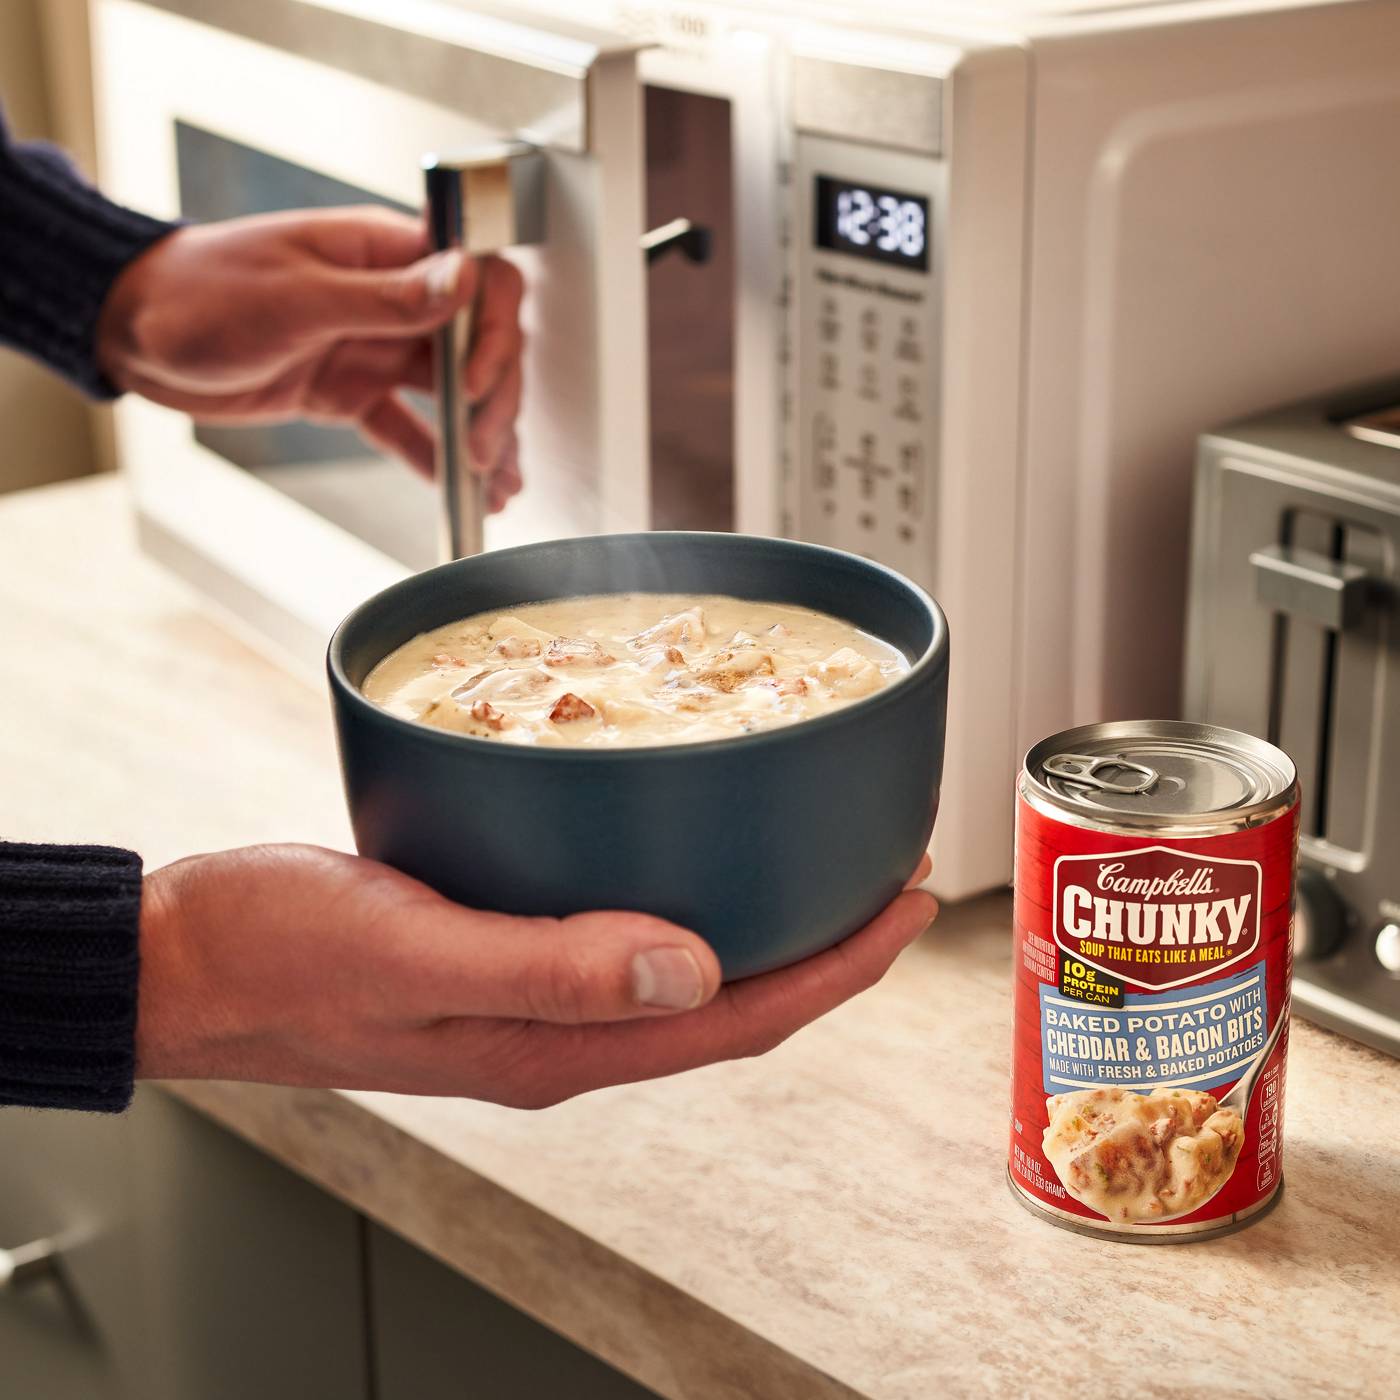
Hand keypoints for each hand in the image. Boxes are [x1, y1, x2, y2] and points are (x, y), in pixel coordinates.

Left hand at [96, 208, 523, 510]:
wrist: (132, 331)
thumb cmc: (198, 293)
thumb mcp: (295, 297)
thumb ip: (386, 296)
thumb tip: (464, 279)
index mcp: (383, 253)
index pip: (478, 281)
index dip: (493, 332)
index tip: (476, 383)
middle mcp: (389, 299)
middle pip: (476, 346)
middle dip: (493, 401)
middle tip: (485, 451)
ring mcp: (373, 348)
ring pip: (452, 393)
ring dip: (480, 435)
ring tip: (496, 484)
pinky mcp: (350, 391)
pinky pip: (408, 427)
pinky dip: (436, 458)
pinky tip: (461, 487)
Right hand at [136, 844, 936, 1104]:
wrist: (187, 961)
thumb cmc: (274, 954)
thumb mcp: (409, 947)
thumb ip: (550, 963)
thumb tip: (693, 970)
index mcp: (549, 1046)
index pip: (735, 1023)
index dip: (835, 971)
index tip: (902, 907)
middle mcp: (555, 1034)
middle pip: (728, 1008)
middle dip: (823, 953)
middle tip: (886, 883)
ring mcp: (528, 1002)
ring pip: (683, 979)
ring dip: (761, 933)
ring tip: (817, 872)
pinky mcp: (498, 960)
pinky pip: (622, 945)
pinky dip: (681, 909)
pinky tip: (687, 861)